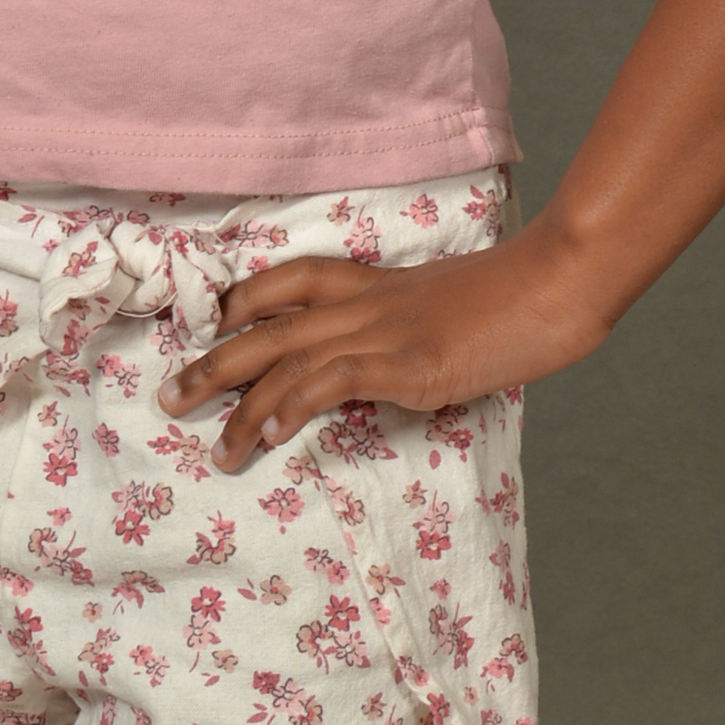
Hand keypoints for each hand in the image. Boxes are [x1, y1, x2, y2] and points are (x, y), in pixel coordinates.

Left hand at [156, 226, 619, 472]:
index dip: (241, 302)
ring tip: (211, 445)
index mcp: (376, 282)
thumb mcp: (449, 304)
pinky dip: (293, 405)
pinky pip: (332, 381)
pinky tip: (268, 433)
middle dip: (212, 362)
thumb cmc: (515, 299)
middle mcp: (366, 301)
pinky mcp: (406, 361)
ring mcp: (383, 329)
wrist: (556, 283)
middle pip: (267, 325)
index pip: (290, 279)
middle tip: (169, 396)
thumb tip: (395, 362)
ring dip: (240, 405)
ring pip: (286, 359)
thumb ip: (411, 326)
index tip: (206, 328)